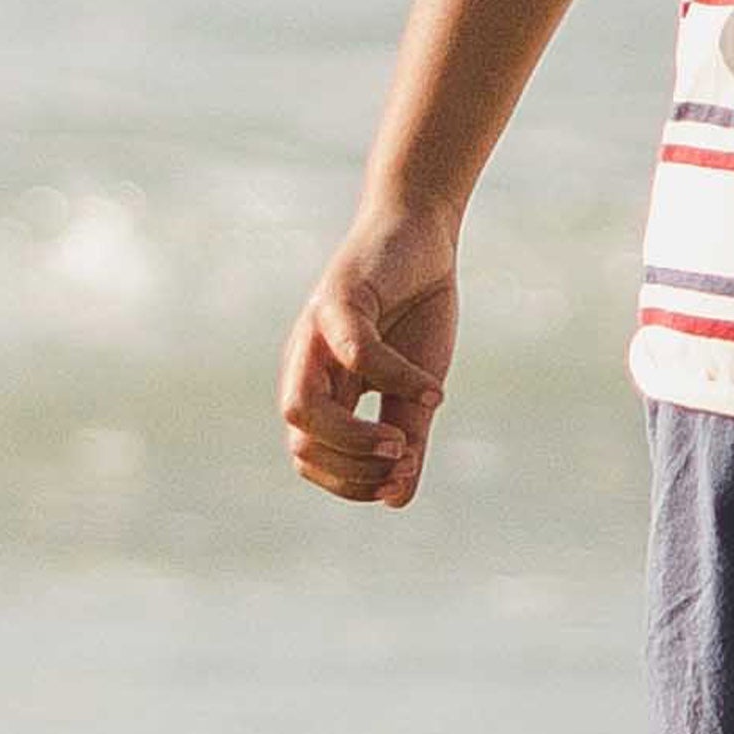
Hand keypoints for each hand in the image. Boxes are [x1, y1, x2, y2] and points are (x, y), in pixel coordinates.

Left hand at [277, 198, 459, 507]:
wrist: (420, 234)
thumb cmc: (414, 309)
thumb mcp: (415, 384)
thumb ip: (407, 436)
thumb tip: (397, 498)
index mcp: (322, 390)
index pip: (311, 458)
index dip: (350, 482)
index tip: (401, 481)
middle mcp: (307, 366)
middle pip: (300, 441)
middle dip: (351, 467)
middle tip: (403, 464)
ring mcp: (316, 333)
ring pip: (302, 407)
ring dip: (352, 437)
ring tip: (402, 442)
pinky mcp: (339, 297)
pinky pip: (355, 351)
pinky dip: (395, 379)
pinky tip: (433, 391)